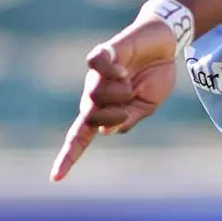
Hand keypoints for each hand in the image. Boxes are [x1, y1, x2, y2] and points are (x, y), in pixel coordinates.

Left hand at [49, 16, 179, 180]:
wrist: (165, 42)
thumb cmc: (154, 74)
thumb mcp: (148, 105)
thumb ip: (128, 118)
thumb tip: (103, 131)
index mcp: (104, 110)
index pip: (81, 136)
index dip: (69, 156)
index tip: (56, 178)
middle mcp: (94, 93)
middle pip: (91, 116)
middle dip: (115, 114)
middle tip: (131, 97)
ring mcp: (97, 73)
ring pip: (95, 94)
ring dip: (120, 92)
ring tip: (131, 78)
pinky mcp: (104, 53)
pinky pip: (97, 64)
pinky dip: (112, 70)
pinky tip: (123, 67)